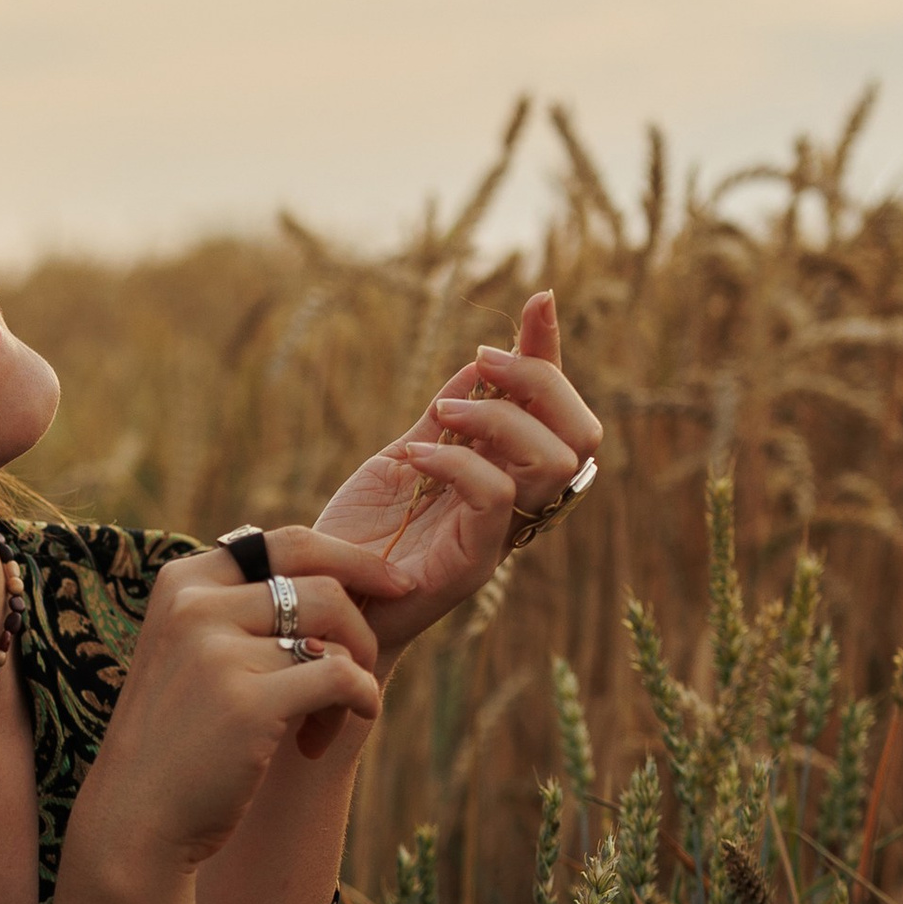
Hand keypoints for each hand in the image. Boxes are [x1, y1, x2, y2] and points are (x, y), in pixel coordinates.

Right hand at [72, 550, 383, 881]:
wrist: (134, 818)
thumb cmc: (176, 739)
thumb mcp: (191, 653)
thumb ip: (241, 610)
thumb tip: (338, 576)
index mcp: (182, 583)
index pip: (289, 543)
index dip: (353, 558)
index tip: (394, 584)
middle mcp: (194, 605)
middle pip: (323, 585)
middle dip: (362, 628)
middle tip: (364, 671)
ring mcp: (217, 650)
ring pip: (336, 635)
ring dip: (351, 678)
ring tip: (323, 724)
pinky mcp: (247, 701)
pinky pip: (341, 678)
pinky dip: (357, 704)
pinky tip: (325, 740)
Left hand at [307, 289, 599, 654]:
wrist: (321, 601)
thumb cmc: (360, 538)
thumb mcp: (407, 458)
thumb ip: (446, 417)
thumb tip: (478, 362)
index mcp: (508, 478)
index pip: (559, 413)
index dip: (555, 356)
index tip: (538, 302)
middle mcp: (517, 508)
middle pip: (580, 435)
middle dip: (539, 380)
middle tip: (480, 362)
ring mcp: (499, 537)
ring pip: (552, 462)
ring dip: (498, 418)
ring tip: (440, 414)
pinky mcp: (473, 562)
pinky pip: (497, 496)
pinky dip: (459, 461)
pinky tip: (413, 454)